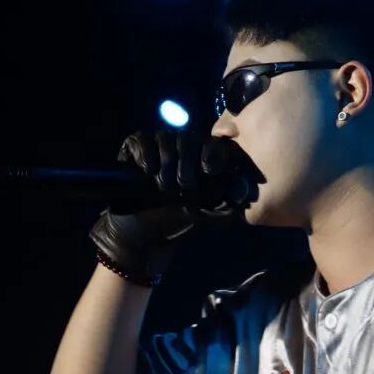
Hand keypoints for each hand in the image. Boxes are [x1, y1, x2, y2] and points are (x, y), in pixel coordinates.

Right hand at [88, 129, 259, 282]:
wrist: (144, 235)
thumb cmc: (177, 224)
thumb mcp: (208, 217)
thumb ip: (226, 205)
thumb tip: (241, 190)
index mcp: (199, 161)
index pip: (210, 144)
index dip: (212, 153)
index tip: (211, 170)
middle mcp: (178, 151)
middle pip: (187, 139)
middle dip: (187, 163)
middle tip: (185, 188)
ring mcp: (155, 149)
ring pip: (165, 138)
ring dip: (167, 161)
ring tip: (164, 187)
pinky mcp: (133, 152)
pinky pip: (141, 140)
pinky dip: (146, 153)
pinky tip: (149, 171)